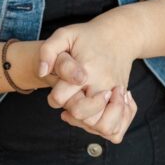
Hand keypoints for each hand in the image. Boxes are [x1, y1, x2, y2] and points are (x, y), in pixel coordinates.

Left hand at [37, 12, 138, 139]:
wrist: (120, 36)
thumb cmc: (88, 36)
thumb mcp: (65, 34)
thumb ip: (48, 50)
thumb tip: (41, 73)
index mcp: (85, 69)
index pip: (60, 98)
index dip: (54, 96)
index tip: (59, 87)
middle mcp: (101, 84)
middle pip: (81, 115)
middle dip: (71, 111)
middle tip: (72, 98)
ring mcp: (115, 94)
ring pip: (101, 126)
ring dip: (88, 123)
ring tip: (84, 109)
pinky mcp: (123, 101)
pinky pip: (116, 130)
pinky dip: (106, 129)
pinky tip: (97, 115)